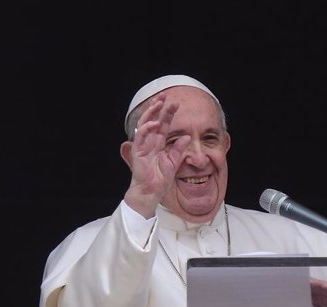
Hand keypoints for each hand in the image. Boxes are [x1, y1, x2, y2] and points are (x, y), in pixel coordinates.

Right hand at [122, 92, 190, 216]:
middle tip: (165, 95)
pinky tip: (156, 123)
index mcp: (159, 144)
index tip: (176, 103)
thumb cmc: (160, 178)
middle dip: (158, 107)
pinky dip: (148, 128)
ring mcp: (143, 145)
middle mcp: (150, 142)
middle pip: (154, 119)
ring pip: (145, 124)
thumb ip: (179, 149)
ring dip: (151, 112)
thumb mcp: (174, 161)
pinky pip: (141, 136)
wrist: (151, 191)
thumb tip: (187, 137)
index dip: (168, 113)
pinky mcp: (138, 151)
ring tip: (159, 103)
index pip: (164, 124)